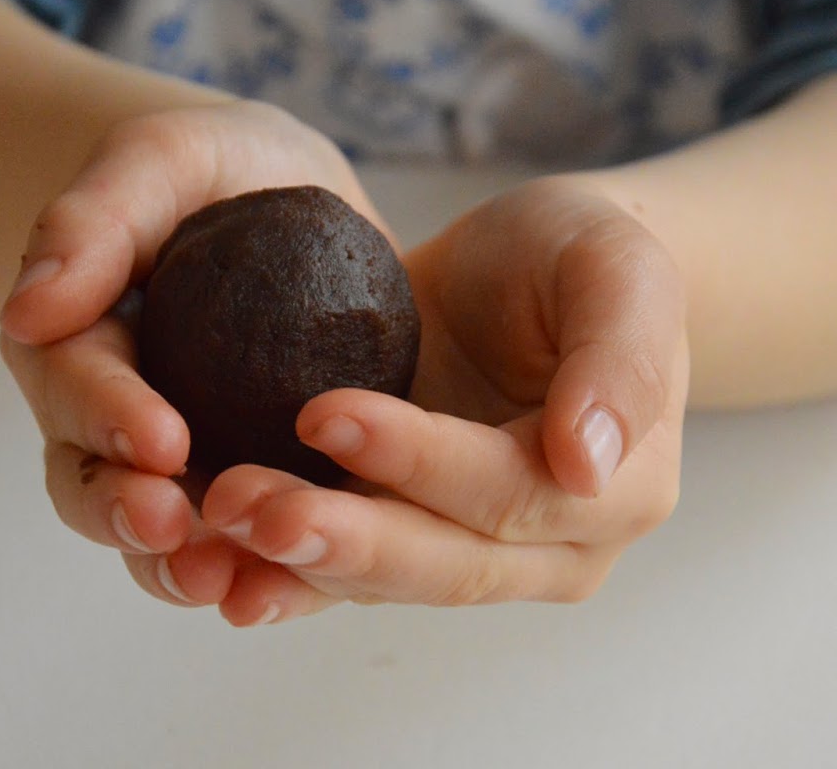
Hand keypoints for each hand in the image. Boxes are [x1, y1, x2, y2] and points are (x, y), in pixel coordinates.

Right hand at [0, 102, 389, 613]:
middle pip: (98, 484)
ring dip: (185, 567)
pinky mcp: (255, 477)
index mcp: (75, 342)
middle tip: (175, 531)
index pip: (77, 387)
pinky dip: (264, 573)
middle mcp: (114, 418)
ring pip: (163, 534)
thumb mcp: (159, 158)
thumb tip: (24, 307)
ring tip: (228, 588)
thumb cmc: (208, 167)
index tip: (160, 441)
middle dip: (129, 515)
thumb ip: (92, 219)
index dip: (110, 418)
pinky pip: (250, 540)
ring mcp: (184, 459)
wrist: (279, 191)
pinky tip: (293, 589)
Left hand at [197, 176, 689, 623]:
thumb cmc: (576, 257)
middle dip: (342, 540)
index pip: (508, 492)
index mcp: (616, 490)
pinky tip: (215, 565)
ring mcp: (473, 554)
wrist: (524, 271)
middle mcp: (549, 547)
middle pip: (442, 563)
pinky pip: (340, 575)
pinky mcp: (402, 540)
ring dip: (296, 561)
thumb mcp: (619, 268)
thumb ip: (621, 356)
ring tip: (215, 518)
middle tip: (246, 504)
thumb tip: (586, 463)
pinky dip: (279, 575)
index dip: (419, 464)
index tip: (326, 415)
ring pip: (384, 580)